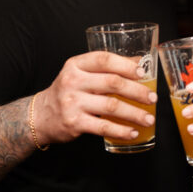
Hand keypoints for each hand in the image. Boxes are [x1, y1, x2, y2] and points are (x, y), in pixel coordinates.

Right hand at [32, 51, 156, 145]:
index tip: (142, 73)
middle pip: (112, 83)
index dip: (126, 65)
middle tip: (152, 98)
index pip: (104, 59)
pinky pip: (103, 127)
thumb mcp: (80, 73)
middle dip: (137, 91)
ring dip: (134, 113)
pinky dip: (121, 131)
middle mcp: (73, 82)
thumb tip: (139, 62)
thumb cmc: (67, 92)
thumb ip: (105, 67)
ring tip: (149, 118)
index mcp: (75, 65)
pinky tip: (133, 132)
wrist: (40, 115)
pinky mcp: (74, 123)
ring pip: (111, 106)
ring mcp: (73, 103)